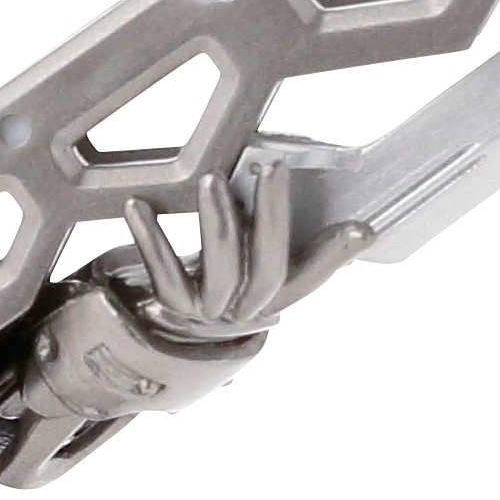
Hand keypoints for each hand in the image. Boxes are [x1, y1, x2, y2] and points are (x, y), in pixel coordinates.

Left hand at [121, 161, 371, 343]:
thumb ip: (280, 230)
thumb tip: (320, 193)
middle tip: (274, 168)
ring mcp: (210, 312)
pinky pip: (163, 275)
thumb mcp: (258, 259)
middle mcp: (247, 308)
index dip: (335, 254)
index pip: (312, 275)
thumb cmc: (227, 276)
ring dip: (217, 223)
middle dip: (274, 215)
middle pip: (269, 268)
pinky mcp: (172, 308)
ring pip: (220, 271)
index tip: (361, 229)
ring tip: (211, 181)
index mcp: (277, 294)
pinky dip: (150, 239)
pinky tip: (138, 207)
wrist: (173, 331)